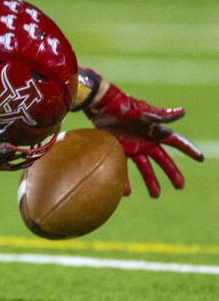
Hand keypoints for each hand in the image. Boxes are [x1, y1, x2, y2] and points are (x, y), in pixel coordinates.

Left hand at [81, 70, 202, 196]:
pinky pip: (123, 167)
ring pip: (144, 167)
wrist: (100, 104)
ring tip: (155, 195)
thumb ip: (162, 115)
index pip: (175, 141)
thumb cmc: (123, 105)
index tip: (200, 158)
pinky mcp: (118, 149)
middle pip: (162, 159)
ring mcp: (132, 145)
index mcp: (154, 131)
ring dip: (150, 181)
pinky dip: (125, 180)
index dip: (188, 149)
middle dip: (171, 172)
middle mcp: (145, 140)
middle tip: (180, 186)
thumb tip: (183, 112)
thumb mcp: (143, 111)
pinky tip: (126, 192)